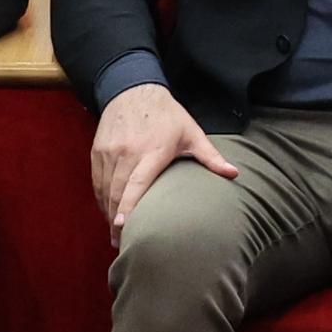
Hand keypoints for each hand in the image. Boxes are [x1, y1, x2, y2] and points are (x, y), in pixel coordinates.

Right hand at [92, 83, 240, 227]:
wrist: (133, 88)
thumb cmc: (166, 114)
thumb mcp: (191, 132)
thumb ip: (211, 156)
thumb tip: (235, 174)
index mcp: (152, 151)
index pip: (136, 183)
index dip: (128, 206)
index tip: (123, 227)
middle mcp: (127, 152)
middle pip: (118, 193)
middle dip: (116, 221)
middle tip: (121, 243)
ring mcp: (109, 152)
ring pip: (105, 189)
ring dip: (108, 212)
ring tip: (115, 233)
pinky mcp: (98, 151)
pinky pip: (97, 181)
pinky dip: (101, 198)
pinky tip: (108, 211)